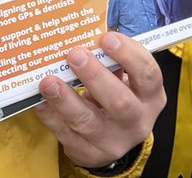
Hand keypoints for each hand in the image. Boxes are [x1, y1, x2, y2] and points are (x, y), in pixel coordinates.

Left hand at [34, 32, 165, 167]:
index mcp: (151, 96)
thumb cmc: (118, 95)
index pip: (148, 74)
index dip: (129, 55)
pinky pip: (66, 135)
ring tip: (48, 81)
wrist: (113, 137)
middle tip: (75, 55)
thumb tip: (88, 38)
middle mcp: (137, 121)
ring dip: (66, 100)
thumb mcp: (125, 79)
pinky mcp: (89, 154)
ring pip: (88, 122)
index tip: (106, 38)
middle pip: (119, 101)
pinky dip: (51, 117)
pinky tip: (40, 101)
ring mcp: (113, 141)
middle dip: (95, 76)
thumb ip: (113, 62)